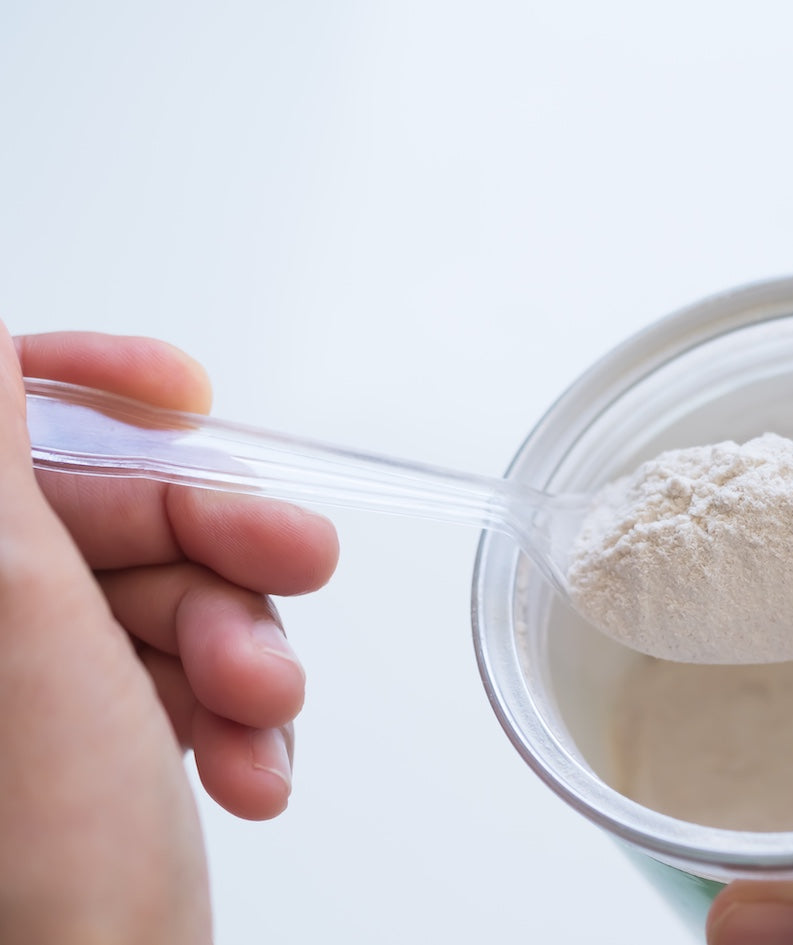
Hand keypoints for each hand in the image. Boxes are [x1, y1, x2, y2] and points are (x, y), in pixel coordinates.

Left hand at [0, 327, 337, 942]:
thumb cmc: (44, 853)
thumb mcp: (18, 615)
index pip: (3, 425)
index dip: (90, 389)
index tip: (180, 394)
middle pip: (109, 516)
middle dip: (217, 548)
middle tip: (294, 560)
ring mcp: (34, 680)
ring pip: (169, 597)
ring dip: (241, 648)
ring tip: (261, 709)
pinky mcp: (99, 730)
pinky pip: (189, 671)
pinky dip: (238, 711)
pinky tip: (250, 763)